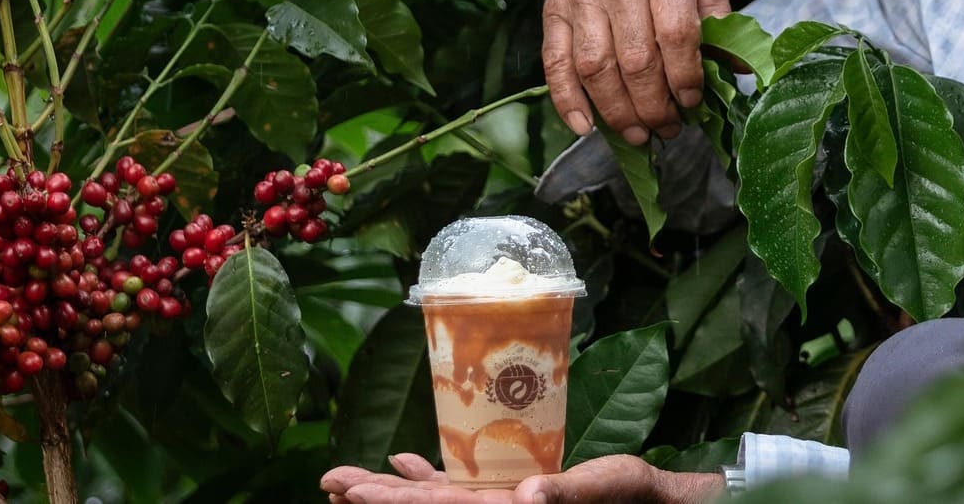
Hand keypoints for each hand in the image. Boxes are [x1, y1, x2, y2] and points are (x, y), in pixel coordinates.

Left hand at [321, 453, 723, 502]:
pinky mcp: (515, 498)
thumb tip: (529, 499)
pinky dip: (432, 479)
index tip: (350, 493)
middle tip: (328, 483)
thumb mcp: (606, 488)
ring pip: (436, 501)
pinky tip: (405, 463)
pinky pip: (464, 492)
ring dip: (394, 490)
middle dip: (376, 498)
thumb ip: (567, 494)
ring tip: (348, 479)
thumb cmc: (635, 497)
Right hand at [543, 0, 731, 144]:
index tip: (692, 102)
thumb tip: (737, 69)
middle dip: (654, 106)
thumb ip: (720, 16)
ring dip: (617, 112)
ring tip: (637, 135)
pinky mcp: (553, 9)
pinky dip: (567, 100)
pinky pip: (555, 61)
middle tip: (668, 129)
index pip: (676, 36)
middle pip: (636, 59)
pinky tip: (585, 126)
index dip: (685, 77)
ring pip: (596, 67)